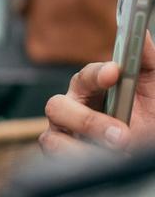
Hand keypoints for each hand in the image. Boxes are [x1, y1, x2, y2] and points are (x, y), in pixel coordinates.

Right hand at [40, 32, 154, 153]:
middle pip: (57, 106)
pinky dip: (78, 160)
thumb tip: (142, 33)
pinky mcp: (62, 156)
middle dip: (88, 121)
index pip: (85, 76)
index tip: (114, 72)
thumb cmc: (150, 117)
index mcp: (91, 90)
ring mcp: (64, 135)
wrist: (149, 147)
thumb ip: (145, 60)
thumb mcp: (153, 87)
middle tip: (121, 134)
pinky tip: (102, 162)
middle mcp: (72, 110)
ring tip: (116, 153)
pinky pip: (56, 156)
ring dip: (85, 146)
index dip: (97, 74)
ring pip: (52, 134)